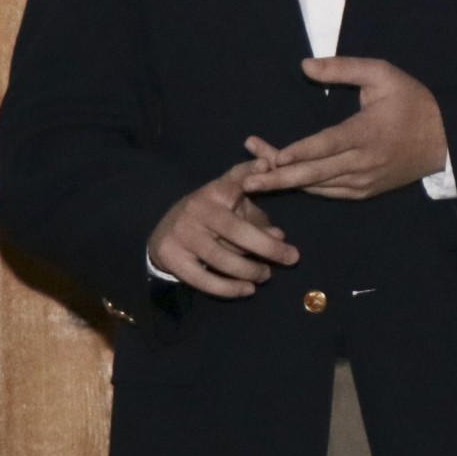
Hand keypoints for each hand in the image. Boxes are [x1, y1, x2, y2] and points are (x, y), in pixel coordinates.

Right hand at [146, 163, 297, 298]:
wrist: (164, 234)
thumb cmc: (211, 220)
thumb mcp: (233, 208)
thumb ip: (257, 218)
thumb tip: (280, 236)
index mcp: (214, 192)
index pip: (235, 180)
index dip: (250, 171)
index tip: (267, 166)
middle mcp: (197, 209)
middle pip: (236, 231)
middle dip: (267, 247)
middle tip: (292, 258)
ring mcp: (183, 234)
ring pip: (221, 258)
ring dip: (249, 270)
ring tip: (266, 275)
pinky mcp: (172, 258)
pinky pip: (204, 279)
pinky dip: (228, 288)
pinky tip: (247, 289)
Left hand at [237, 56, 449, 200]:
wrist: (446, 141)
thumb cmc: (412, 102)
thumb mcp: (382, 74)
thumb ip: (343, 68)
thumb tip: (304, 65)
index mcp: (367, 133)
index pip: (327, 145)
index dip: (299, 152)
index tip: (272, 156)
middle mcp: (363, 163)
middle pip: (315, 174)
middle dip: (278, 178)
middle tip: (247, 182)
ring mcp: (364, 181)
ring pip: (319, 186)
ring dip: (287, 182)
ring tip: (255, 179)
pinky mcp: (366, 191)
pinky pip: (330, 192)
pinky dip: (307, 188)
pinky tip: (286, 181)